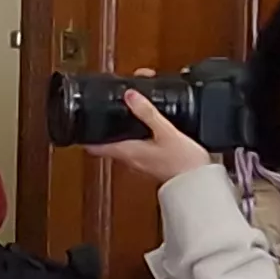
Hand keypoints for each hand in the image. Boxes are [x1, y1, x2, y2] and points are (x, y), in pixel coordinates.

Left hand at [80, 91, 215, 184]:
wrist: (199, 184)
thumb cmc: (184, 162)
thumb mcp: (166, 132)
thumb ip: (147, 113)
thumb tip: (130, 95)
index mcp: (126, 152)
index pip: (93, 146)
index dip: (84, 135)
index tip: (79, 122)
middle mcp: (129, 159)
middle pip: (106, 143)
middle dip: (104, 127)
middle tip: (104, 112)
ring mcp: (140, 163)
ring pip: (122, 145)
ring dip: (121, 131)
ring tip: (126, 113)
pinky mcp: (152, 163)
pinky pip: (137, 147)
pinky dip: (137, 136)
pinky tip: (148, 127)